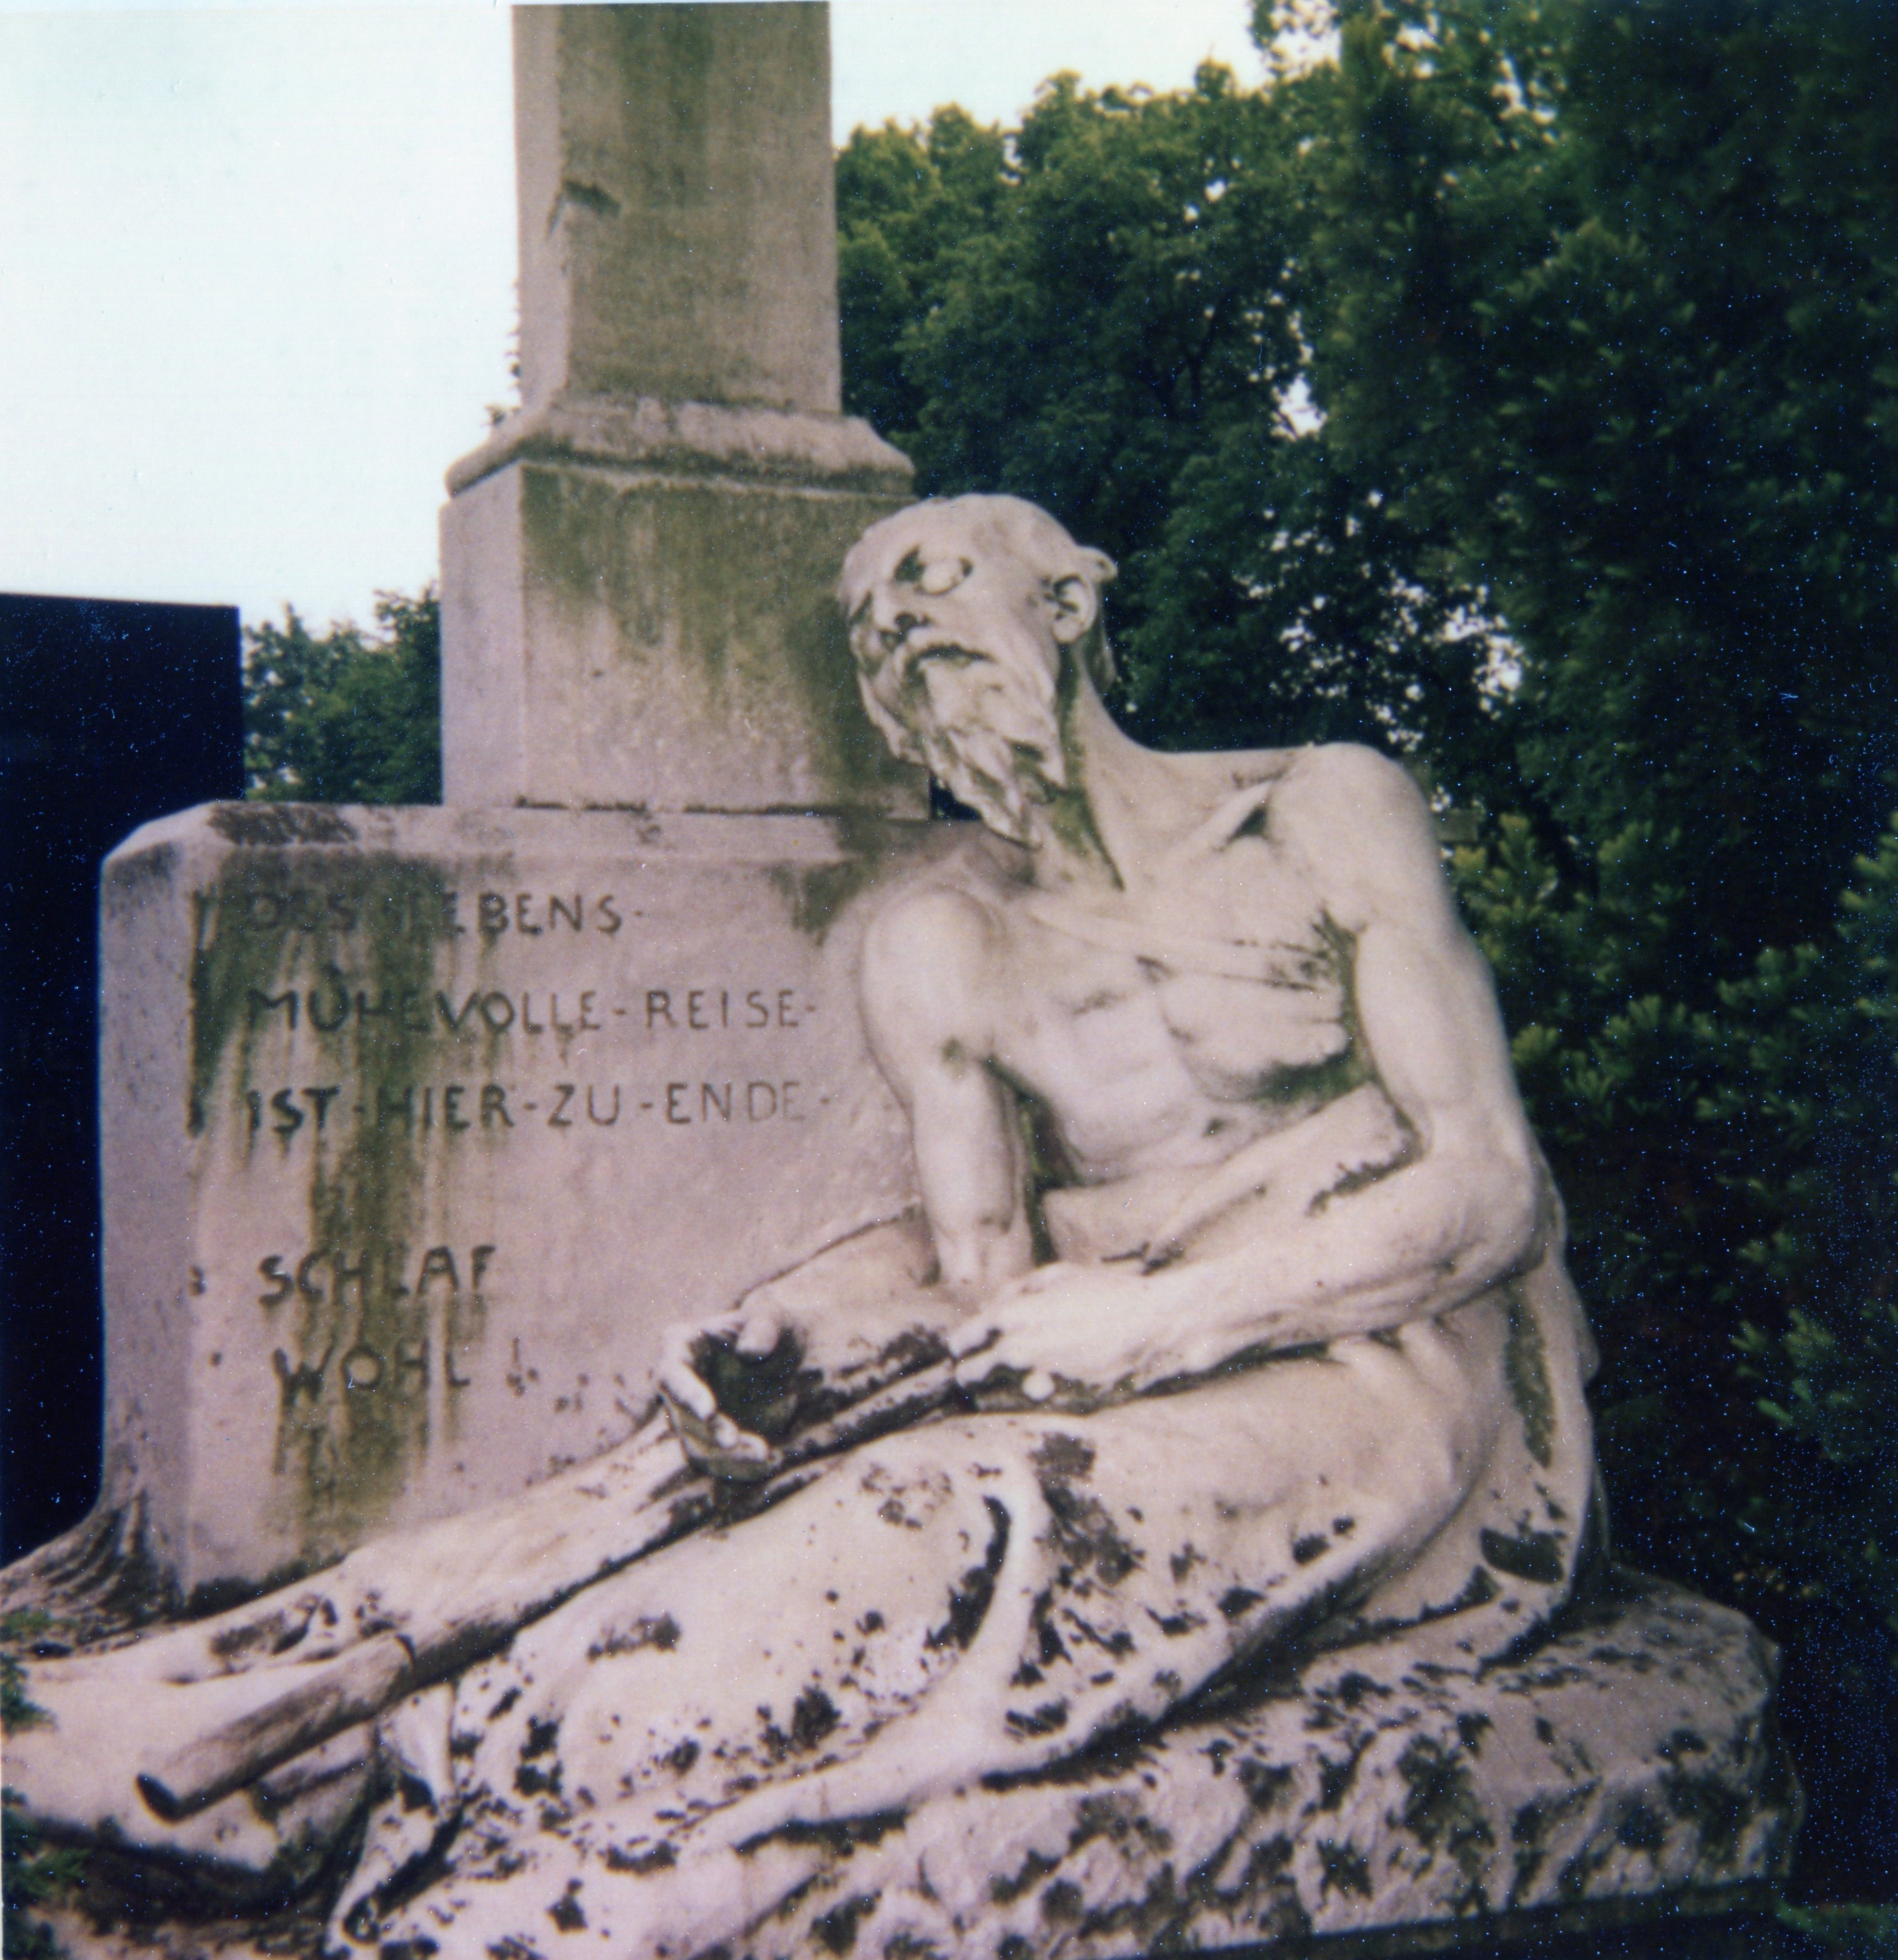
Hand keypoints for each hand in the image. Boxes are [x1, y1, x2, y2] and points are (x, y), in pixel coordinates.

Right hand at [656, 1299, 800, 1480]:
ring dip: (730, 1458)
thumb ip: (763, 1329)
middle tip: (747, 1443)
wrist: (783, 1354)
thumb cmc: (771, 1328)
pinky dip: (742, 1468)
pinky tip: (771, 1462)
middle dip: (713, 1434)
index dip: (687, 1394)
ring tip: (766, 1455)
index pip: (672, 1374)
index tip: (710, 1411)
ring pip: (698, 1448)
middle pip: (683, 1419)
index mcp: (682, 1346)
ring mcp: (691, 1415)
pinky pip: (718, 1463)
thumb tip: (750, 1351)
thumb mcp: (773, 1318)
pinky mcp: (709, 1438)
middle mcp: (678, 1385)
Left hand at [948, 1262, 1177, 1405]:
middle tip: (986, 1369)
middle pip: (968, 1376)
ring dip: (995, 1393)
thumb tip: (989, 1307)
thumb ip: (1016, 1290)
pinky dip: (1026, 1404)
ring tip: (1013, 1382)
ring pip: (991, 1401)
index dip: (964, 1345)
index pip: (961, 1342)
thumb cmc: (1107, 1293)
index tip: (972, 1347)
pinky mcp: (1062, 1404)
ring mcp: (1039, 1381)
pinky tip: (1042, 1390)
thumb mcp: (1058, 1275)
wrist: (1154, 1325)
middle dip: (973, 1372)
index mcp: (1011, 1316)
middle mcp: (1017, 1351)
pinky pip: (1026, 1412)